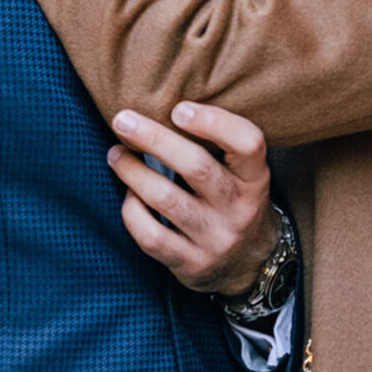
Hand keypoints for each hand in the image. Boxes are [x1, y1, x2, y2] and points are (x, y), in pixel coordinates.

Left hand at [107, 102, 277, 297]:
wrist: (250, 263)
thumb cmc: (234, 201)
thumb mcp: (243, 174)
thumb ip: (216, 145)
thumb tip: (159, 107)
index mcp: (255, 179)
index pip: (248, 143)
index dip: (214, 122)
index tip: (178, 109)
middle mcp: (240, 208)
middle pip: (197, 167)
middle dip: (154, 138)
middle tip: (122, 120)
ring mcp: (216, 239)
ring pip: (166, 199)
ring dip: (133, 172)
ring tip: (116, 154)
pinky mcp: (191, 264)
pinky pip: (151, 235)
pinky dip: (132, 211)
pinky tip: (128, 196)